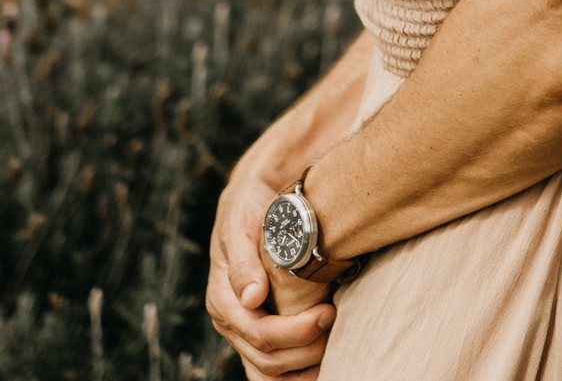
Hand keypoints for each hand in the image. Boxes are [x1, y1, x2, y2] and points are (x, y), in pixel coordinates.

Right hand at [206, 168, 335, 377]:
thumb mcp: (240, 225)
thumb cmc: (248, 209)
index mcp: (223, 299)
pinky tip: (323, 362)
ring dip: (304, 368)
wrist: (251, 199)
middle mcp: (232, 322)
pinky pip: (274, 370)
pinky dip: (299, 373)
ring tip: (334, 345)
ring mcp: (245, 330)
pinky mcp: (260, 332)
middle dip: (307, 349)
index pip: (259, 333)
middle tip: (338, 322)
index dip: (296, 331)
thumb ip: (243, 263)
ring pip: (270, 372)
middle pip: (268, 359)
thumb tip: (251, 299)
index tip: (328, 312)